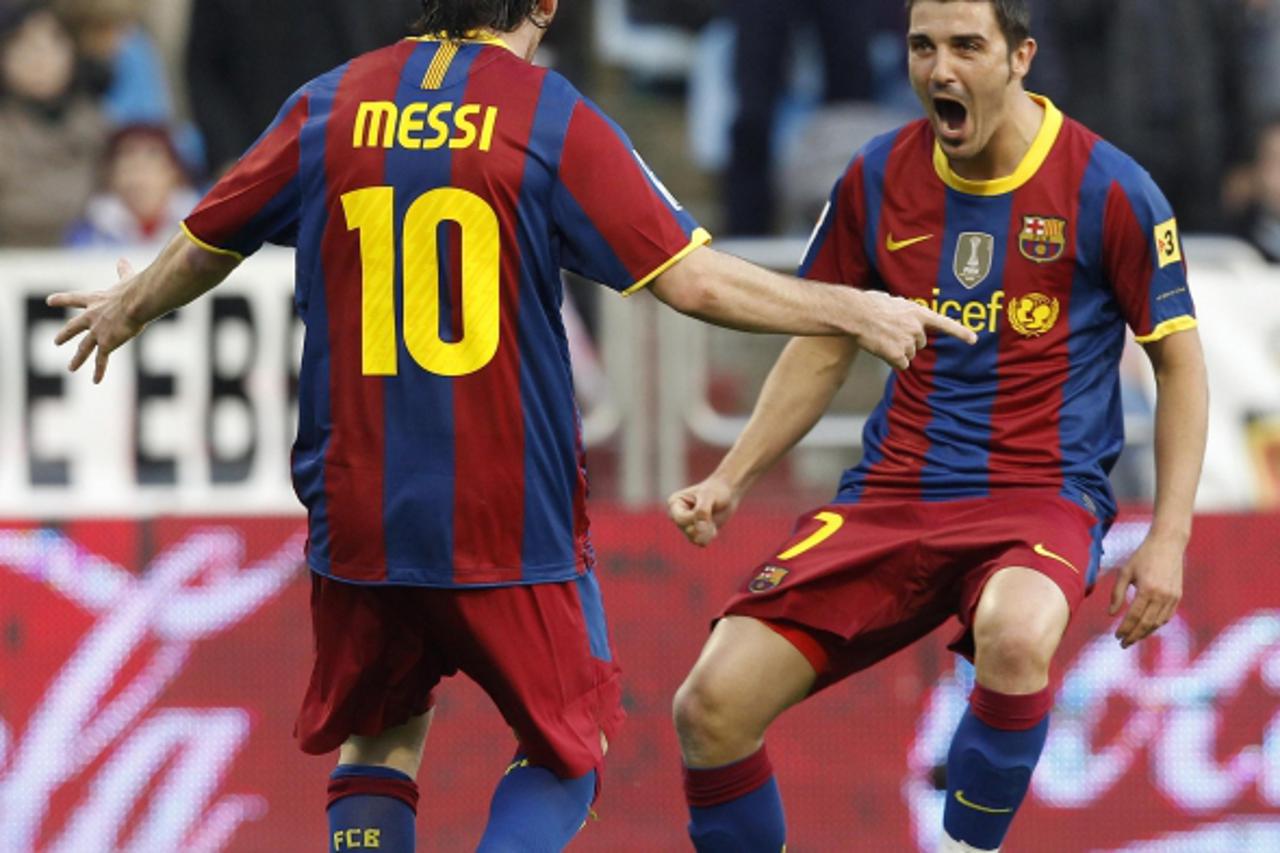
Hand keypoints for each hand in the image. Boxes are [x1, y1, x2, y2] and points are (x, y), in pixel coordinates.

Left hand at [47, 259, 144, 383]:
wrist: (139, 302)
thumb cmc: (136, 289)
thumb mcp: (127, 279)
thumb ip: (123, 271)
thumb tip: (122, 259)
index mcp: (96, 300)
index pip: (75, 299)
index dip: (62, 299)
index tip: (50, 301)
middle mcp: (93, 316)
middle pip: (74, 327)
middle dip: (65, 334)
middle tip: (56, 342)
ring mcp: (98, 331)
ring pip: (84, 348)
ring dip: (78, 358)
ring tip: (71, 367)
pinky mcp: (106, 343)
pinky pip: (101, 360)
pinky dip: (99, 371)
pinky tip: (95, 381)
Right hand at [667, 475, 740, 546]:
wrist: (727, 493)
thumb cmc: (716, 490)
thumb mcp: (709, 496)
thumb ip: (702, 511)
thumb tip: (699, 529)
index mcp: (674, 503)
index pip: (681, 519)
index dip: (696, 517)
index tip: (707, 508)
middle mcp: (677, 516)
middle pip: (688, 531)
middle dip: (704, 524)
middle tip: (711, 512)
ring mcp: (685, 526)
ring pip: (694, 539)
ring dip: (707, 531)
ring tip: (712, 519)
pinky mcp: (695, 533)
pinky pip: (701, 543)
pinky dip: (710, 535)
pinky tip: (713, 525)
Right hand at [848, 290, 976, 369]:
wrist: (856, 314)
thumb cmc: (869, 304)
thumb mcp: (894, 302)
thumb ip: (905, 312)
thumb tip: (902, 317)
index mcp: (918, 313)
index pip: (944, 323)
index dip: (960, 332)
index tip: (973, 340)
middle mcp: (917, 328)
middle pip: (919, 344)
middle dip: (907, 342)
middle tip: (890, 333)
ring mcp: (909, 342)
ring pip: (908, 355)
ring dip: (897, 351)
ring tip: (882, 339)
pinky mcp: (899, 355)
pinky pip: (900, 364)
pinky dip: (891, 360)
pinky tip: (881, 349)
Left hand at [1109, 534, 1184, 647]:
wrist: (1167, 545)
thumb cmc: (1142, 557)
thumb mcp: (1125, 572)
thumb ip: (1117, 594)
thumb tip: (1111, 614)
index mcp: (1147, 589)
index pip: (1134, 616)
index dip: (1125, 629)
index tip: (1117, 636)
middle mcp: (1161, 595)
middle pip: (1146, 623)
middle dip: (1134, 636)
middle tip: (1123, 644)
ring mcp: (1172, 597)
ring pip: (1158, 622)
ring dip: (1145, 633)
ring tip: (1133, 638)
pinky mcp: (1178, 596)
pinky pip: (1167, 616)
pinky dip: (1156, 625)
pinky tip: (1146, 628)